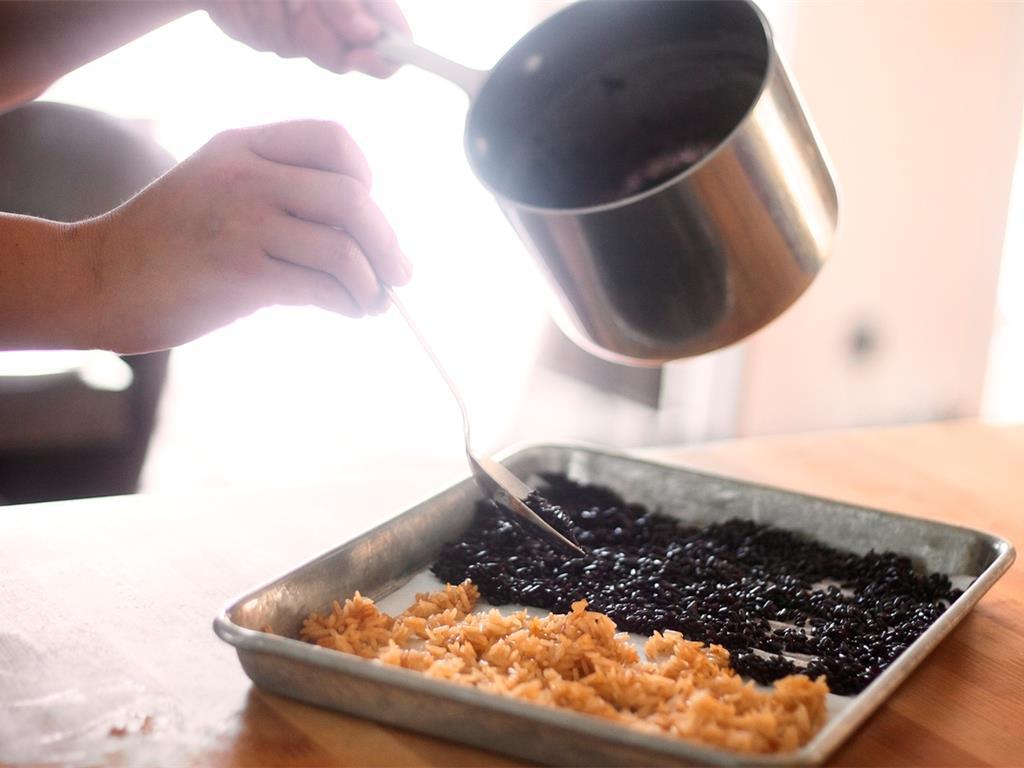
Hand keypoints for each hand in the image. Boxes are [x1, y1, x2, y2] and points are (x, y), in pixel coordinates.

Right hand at [76, 119, 409, 353]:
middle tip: (399, 273)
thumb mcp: (218, 187)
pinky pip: (321, 286)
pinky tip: (348, 311)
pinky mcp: (240, 274)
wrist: (99, 279)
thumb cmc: (169, 243)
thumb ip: (281, 193)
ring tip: (372, 303)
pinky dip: (348, 303)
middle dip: (387, 242)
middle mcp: (246, 176)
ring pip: (343, 247)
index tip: (369, 216)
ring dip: (372, 283)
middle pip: (353, 197)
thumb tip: (366, 236)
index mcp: (244, 146)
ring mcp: (242, 223)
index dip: (367, 179)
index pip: (335, 140)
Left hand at [206, 0, 409, 76]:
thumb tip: (369, 35)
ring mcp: (305, 27)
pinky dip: (256, 21)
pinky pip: (270, 44)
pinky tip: (249, 1)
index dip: (384, 57)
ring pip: (302, 51)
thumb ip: (344, 4)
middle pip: (345, 57)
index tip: (358, 57)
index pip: (397, 39)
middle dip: (314, 33)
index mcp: (364, 0)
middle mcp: (340, 16)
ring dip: (278, 21)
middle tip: (293, 4)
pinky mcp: (273, 33)